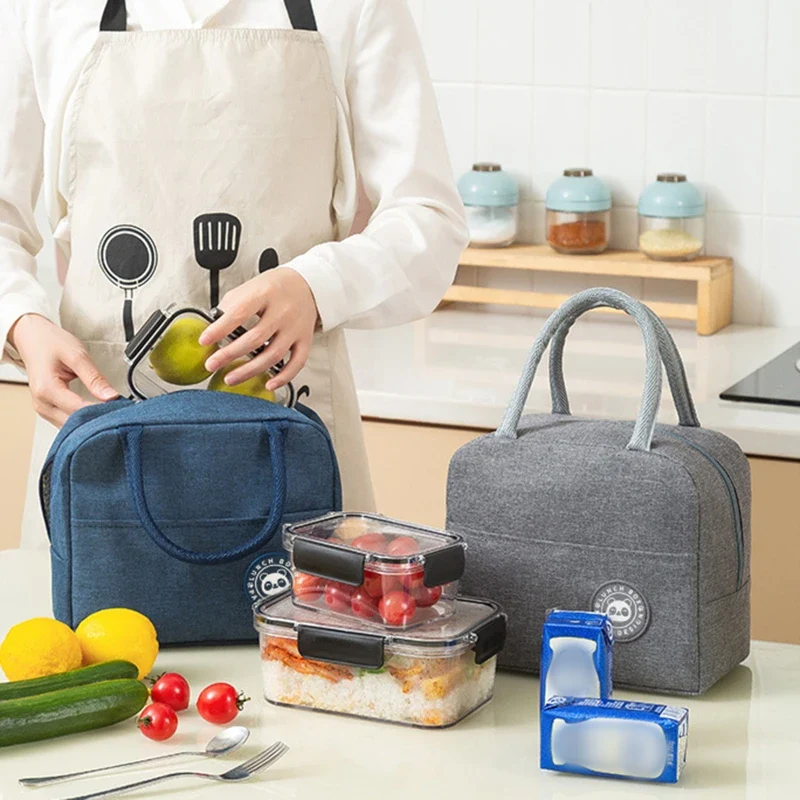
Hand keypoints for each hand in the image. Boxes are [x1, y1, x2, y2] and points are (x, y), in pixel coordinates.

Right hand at [9, 314, 118, 426]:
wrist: (32, 338)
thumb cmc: (50, 343)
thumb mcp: (77, 356)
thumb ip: (95, 378)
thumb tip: (111, 396)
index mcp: (47, 389)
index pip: (79, 410)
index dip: (101, 411)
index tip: (119, 407)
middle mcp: (42, 404)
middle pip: (74, 423)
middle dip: (97, 419)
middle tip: (118, 410)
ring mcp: (43, 409)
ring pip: (70, 427)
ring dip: (90, 422)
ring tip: (108, 411)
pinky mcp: (48, 410)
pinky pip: (67, 422)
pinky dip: (82, 420)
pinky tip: (96, 413)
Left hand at [200, 268, 317, 390]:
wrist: (306, 285)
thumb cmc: (273, 288)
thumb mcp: (250, 287)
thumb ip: (232, 306)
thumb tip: (212, 329)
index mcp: (265, 294)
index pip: (239, 313)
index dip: (220, 329)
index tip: (204, 341)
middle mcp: (282, 311)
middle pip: (255, 338)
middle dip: (229, 355)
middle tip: (211, 365)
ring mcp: (295, 328)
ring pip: (273, 355)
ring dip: (250, 370)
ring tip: (230, 378)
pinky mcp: (305, 340)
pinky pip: (297, 362)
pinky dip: (283, 376)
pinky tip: (269, 383)